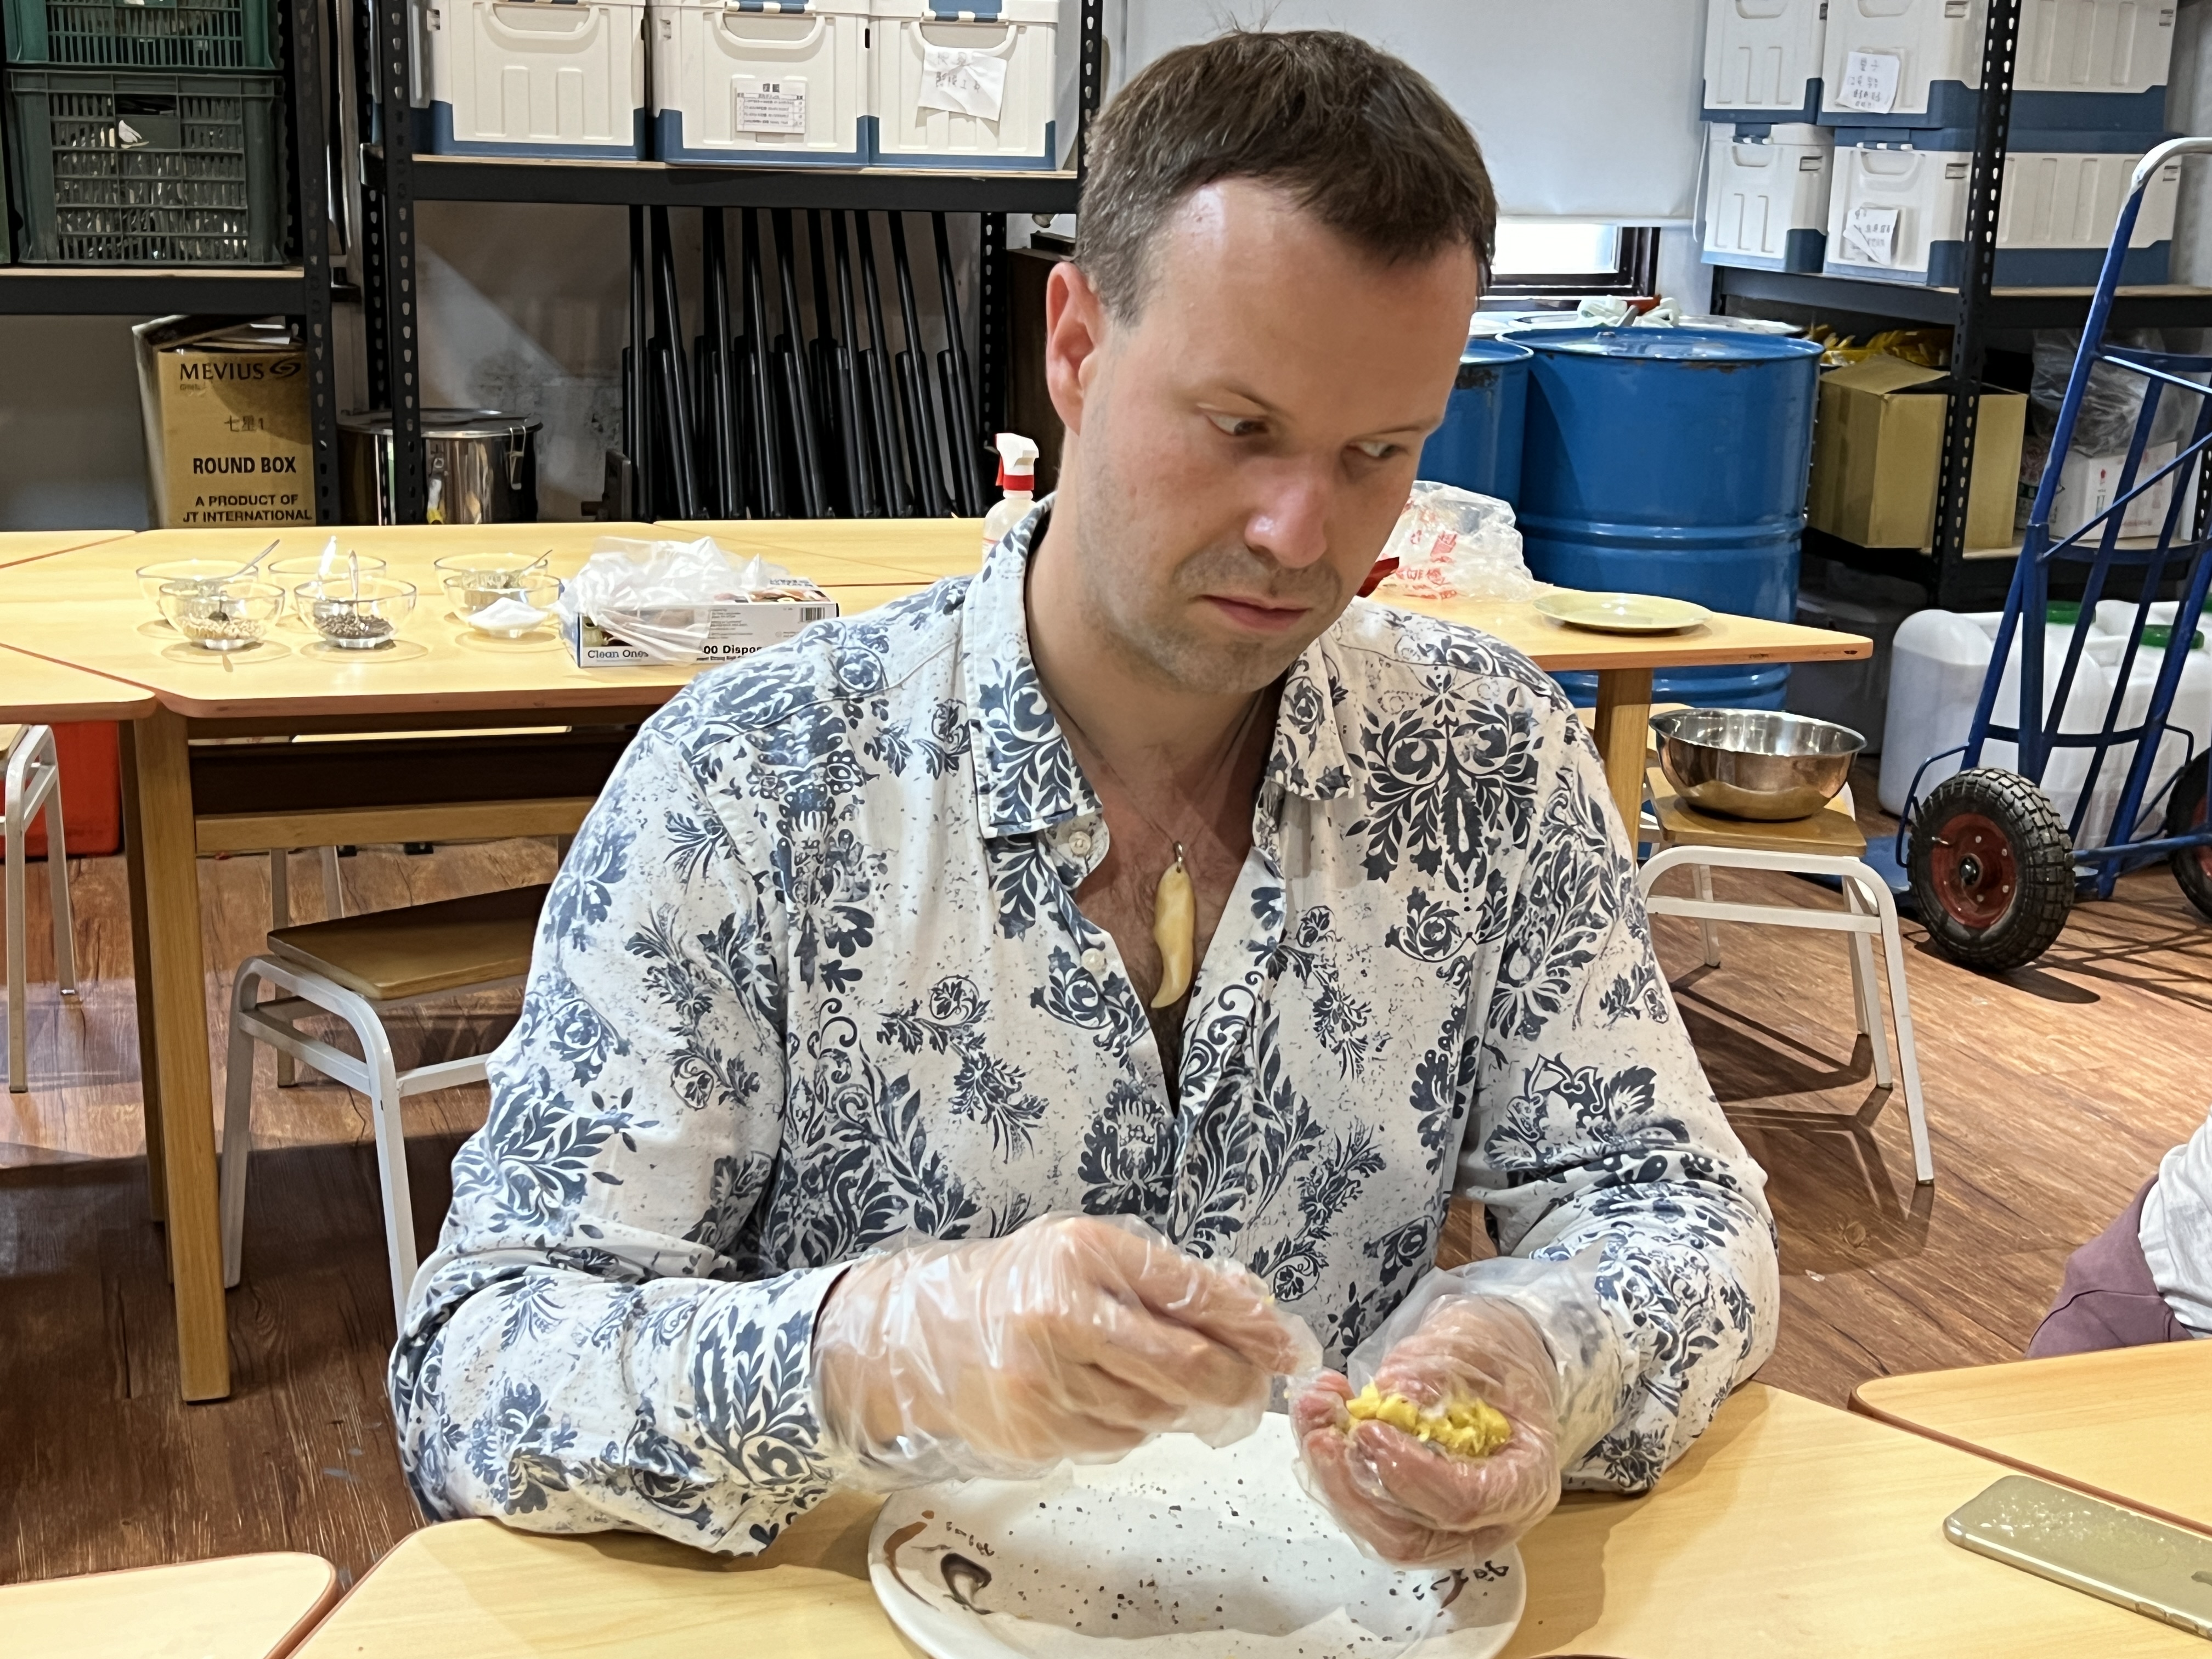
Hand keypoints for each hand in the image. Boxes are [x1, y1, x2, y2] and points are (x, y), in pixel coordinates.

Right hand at [814, 1213, 1316, 1485]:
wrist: (925, 1331)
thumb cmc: (1022, 1284)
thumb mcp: (1089, 1253)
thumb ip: (1166, 1279)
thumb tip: (1255, 1314)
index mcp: (1083, 1254)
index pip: (1193, 1293)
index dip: (1253, 1325)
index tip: (1287, 1345)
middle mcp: (1061, 1316)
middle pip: (1186, 1367)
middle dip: (1236, 1380)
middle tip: (1253, 1384)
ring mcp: (1044, 1383)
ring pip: (1158, 1411)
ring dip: (1181, 1404)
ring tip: (1163, 1381)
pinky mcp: (1034, 1433)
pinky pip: (1119, 1439)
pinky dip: (1133, 1424)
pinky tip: (1107, 1397)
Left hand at [1292, 1296, 1560, 1565]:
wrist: (1496, 1366)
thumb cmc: (1497, 1355)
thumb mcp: (1476, 1343)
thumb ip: (1439, 1372)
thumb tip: (1395, 1394)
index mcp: (1524, 1481)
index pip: (1465, 1502)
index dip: (1411, 1474)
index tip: (1368, 1430)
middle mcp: (1488, 1522)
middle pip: (1410, 1536)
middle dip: (1353, 1485)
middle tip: (1320, 1431)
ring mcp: (1447, 1528)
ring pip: (1378, 1531)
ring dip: (1333, 1478)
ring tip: (1312, 1416)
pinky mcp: (1410, 1517)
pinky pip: (1366, 1511)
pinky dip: (1334, 1472)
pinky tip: (1319, 1423)